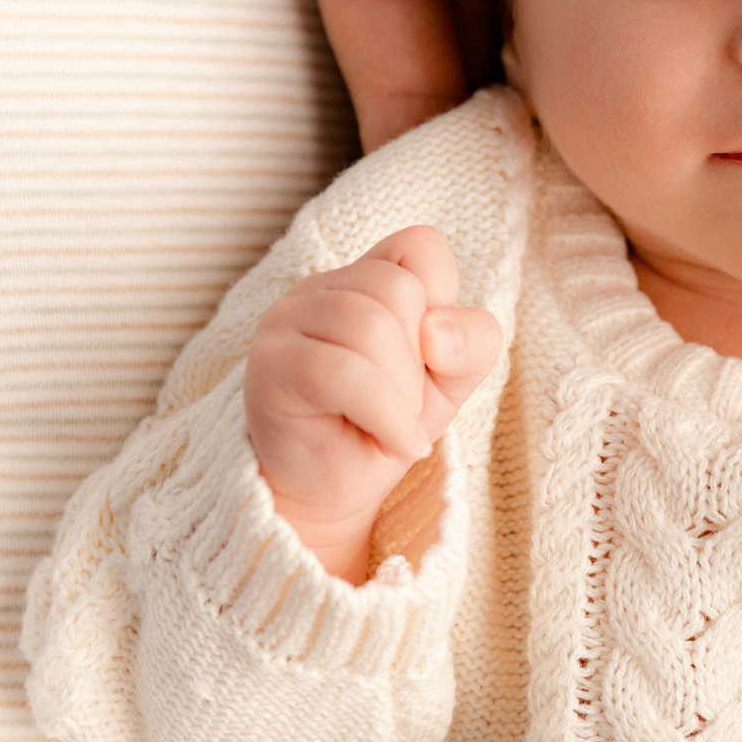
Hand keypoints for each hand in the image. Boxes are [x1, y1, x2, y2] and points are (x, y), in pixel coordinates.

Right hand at [244, 226, 501, 581]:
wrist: (331, 493)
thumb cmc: (388, 424)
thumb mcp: (452, 378)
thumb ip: (471, 342)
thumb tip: (438, 333)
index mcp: (364, 277)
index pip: (420, 247)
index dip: (442, 305)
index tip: (425, 358)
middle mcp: (318, 288)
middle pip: (397, 289)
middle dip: (418, 363)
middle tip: (401, 406)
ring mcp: (285, 321)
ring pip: (370, 326)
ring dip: (400, 394)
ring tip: (390, 425)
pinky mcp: (270, 367)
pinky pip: (343, 373)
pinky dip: (385, 416)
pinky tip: (393, 442)